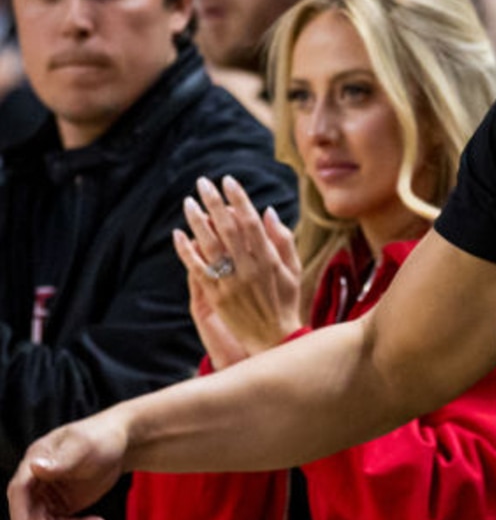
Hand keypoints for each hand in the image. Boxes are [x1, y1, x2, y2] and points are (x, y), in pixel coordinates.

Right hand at [7, 414, 129, 519]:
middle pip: (34, 518)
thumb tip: (35, 468)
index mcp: (35, 461)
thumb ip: (61, 461)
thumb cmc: (101, 437)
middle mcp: (36, 482)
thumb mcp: (83, 447)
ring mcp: (47, 497)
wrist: (122, 442)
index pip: (19, 491)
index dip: (18, 514)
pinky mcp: (61, 507)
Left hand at [176, 175, 302, 362]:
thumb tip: (268, 211)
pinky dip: (186, 251)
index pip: (251, 221)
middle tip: (203, 182)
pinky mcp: (216, 296)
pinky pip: (197, 269)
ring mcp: (230, 282)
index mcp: (269, 259)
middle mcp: (249, 268)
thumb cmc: (286, 301)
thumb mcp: (293, 269)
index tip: (229, 181)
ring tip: (188, 202)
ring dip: (197, 221)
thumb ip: (283, 239)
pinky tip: (179, 235)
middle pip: (227, 228)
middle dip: (214, 202)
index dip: (239, 199)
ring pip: (209, 245)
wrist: (273, 338)